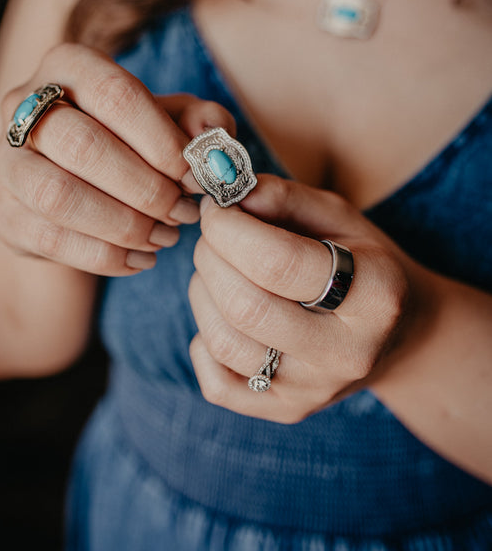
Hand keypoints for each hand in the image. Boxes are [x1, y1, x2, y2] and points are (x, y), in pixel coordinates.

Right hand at [0, 43, 234, 275]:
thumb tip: (211, 141)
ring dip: (125, 225)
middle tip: (185, 211)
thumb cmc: (134, 140)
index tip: (196, 175)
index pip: (114, 94)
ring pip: (59, 196)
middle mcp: (22, 106)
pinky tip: (142, 258)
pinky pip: (51, 240)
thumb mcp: (172, 120)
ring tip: (167, 236)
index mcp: (68, 66)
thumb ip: (200, 122)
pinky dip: (106, 256)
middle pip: (82, 145)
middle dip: (146, 187)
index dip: (161, 139)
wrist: (81, 181)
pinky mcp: (5, 214)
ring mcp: (7, 163)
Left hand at [189, 174, 407, 422]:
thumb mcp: (339, 216)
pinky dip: (204, 342)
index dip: (230, 229)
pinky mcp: (288, 411)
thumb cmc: (364, 261)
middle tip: (213, 234)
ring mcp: (316, 390)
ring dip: (203, 292)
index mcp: (374, 294)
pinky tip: (223, 314)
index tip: (216, 207)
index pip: (278, 263)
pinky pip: (217, 384)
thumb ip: (283, 198)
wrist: (402, 333)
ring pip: (225, 343)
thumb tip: (227, 193)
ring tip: (218, 269)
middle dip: (211, 257)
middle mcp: (348, 353)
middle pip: (246, 307)